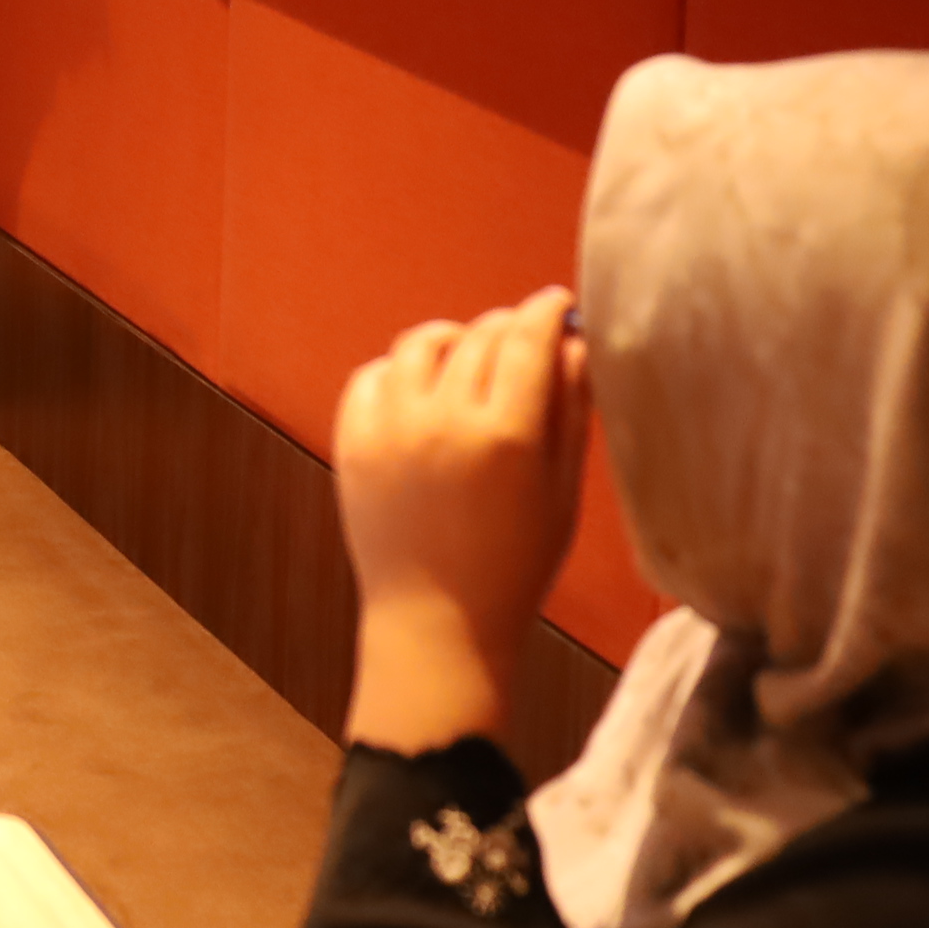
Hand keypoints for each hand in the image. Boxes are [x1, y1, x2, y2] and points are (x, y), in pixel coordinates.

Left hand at [332, 286, 586, 751]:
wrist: (435, 623)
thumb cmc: (515, 566)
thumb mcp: (561, 493)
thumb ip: (570, 413)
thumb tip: (576, 345)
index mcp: (505, 436)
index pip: (529, 339)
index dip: (548, 312)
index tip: (558, 304)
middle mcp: (443, 421)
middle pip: (480, 337)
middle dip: (509, 328)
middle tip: (524, 340)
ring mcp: (390, 429)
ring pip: (423, 344)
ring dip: (453, 341)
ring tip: (470, 360)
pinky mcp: (352, 441)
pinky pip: (374, 375)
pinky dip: (401, 372)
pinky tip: (423, 392)